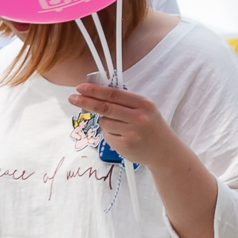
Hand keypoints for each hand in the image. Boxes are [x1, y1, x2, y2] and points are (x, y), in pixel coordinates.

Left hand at [68, 81, 184, 169]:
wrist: (164, 151)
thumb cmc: (150, 126)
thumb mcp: (144, 109)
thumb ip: (123, 101)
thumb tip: (96, 93)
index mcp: (143, 104)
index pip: (114, 95)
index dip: (95, 90)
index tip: (81, 87)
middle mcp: (139, 117)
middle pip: (104, 108)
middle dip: (85, 102)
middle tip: (72, 98)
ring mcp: (132, 132)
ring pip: (104, 122)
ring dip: (105, 122)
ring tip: (121, 127)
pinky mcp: (125, 145)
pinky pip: (107, 136)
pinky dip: (110, 134)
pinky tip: (123, 137)